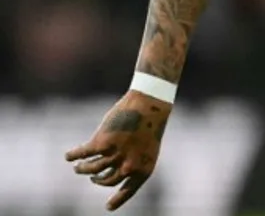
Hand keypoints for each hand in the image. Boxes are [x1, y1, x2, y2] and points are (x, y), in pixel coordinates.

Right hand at [65, 90, 171, 210]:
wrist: (150, 103)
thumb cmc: (150, 124)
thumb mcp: (147, 147)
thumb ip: (132, 162)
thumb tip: (110, 172)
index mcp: (143, 169)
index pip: (128, 190)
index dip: (117, 200)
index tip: (108, 208)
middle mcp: (129, 167)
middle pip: (105, 180)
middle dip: (96, 180)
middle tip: (92, 177)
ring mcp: (115, 156)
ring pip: (91, 169)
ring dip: (82, 168)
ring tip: (78, 166)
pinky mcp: (101, 143)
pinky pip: (82, 153)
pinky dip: (73, 155)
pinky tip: (68, 156)